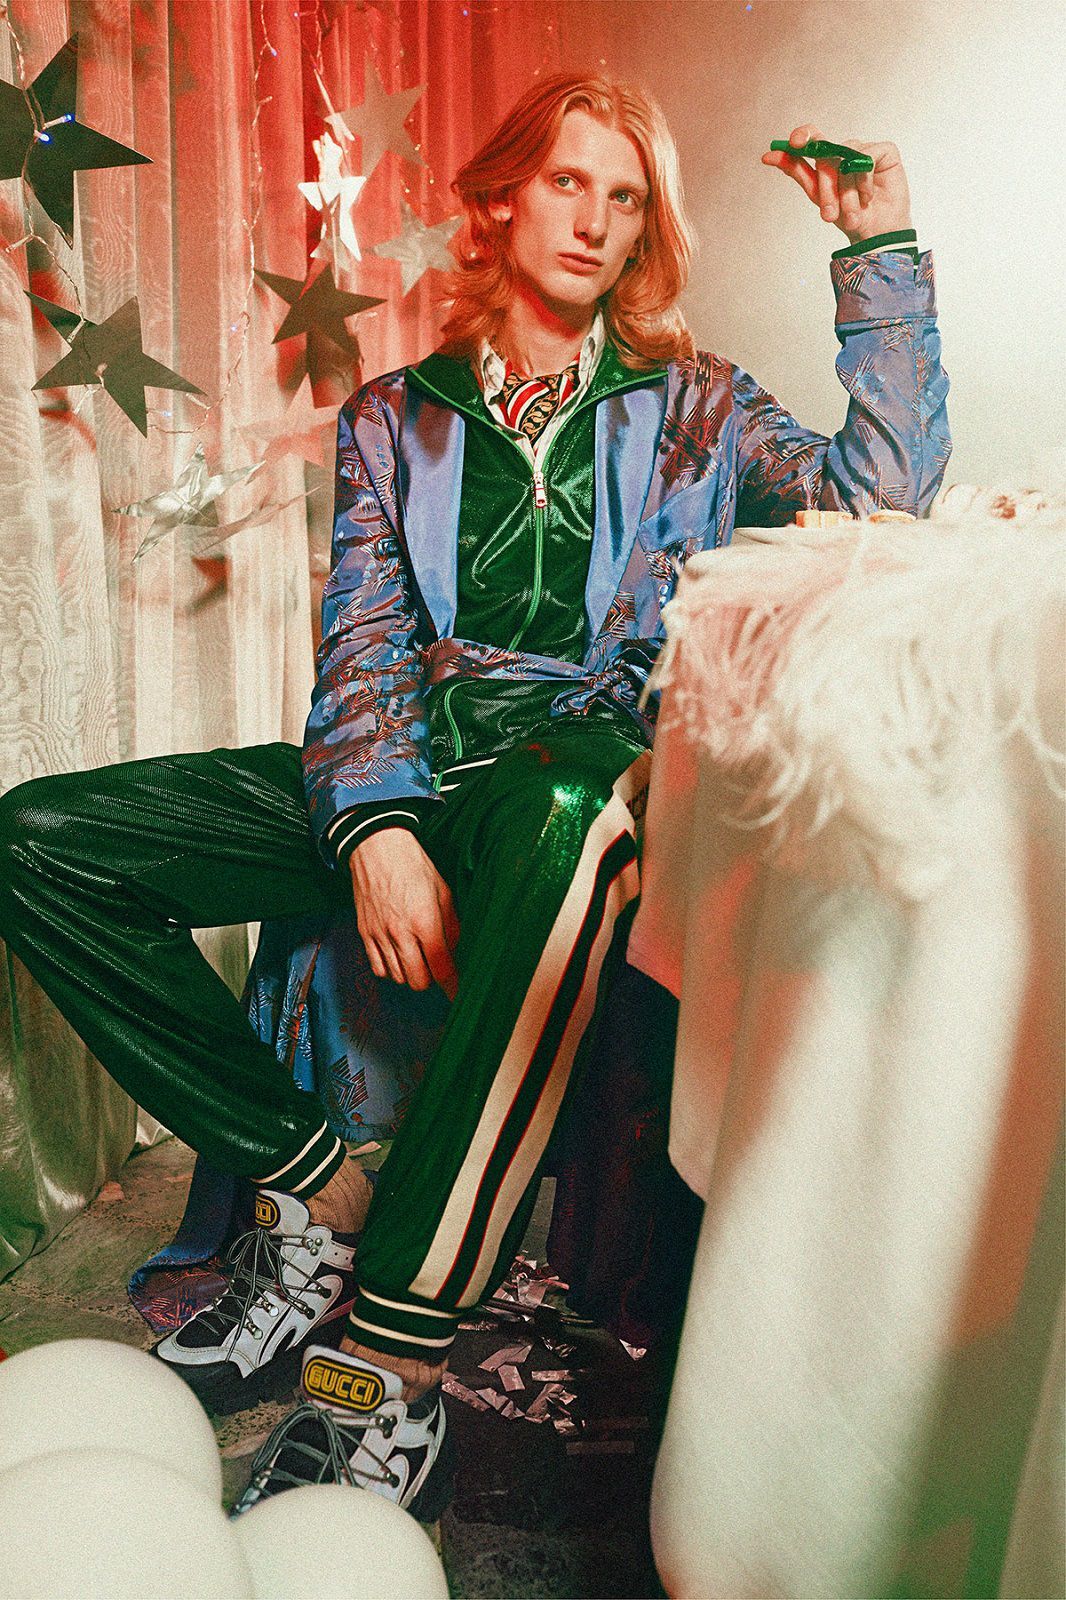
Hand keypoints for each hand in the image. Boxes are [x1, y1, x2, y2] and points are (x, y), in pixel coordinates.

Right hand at [349, 828, 458, 1000]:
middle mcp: (401, 933)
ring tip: (418, 960)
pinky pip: (377, 968)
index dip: (452, 985)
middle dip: (432, 980)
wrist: (376, 848)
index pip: (441, 968)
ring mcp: (380, 935)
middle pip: (418, 980)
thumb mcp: (443, 891)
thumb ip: (452, 925)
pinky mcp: (365, 933)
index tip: (457, 993)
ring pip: (398, 978)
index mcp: (425, 922)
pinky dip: (390, 970)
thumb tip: (457, 949)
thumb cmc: (413, 865)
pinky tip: (399, 958)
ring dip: (411, 975)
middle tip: (437, 968)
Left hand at [761, 123, 912, 244]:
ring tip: (853, 215)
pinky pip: (867, 159)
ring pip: (847, 160)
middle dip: (827, 190)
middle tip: (829, 216)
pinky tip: (869, 196)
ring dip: (847, 193)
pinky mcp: (885, 150)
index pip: (813, 137)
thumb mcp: (817, 196)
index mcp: (828, 159)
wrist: (875, 233)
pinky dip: (864, 182)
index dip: (803, 136)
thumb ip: (797, 172)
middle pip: (828, 157)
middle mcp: (845, 150)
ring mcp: (865, 149)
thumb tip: (769, 155)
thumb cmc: (848, 216)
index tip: (794, 143)